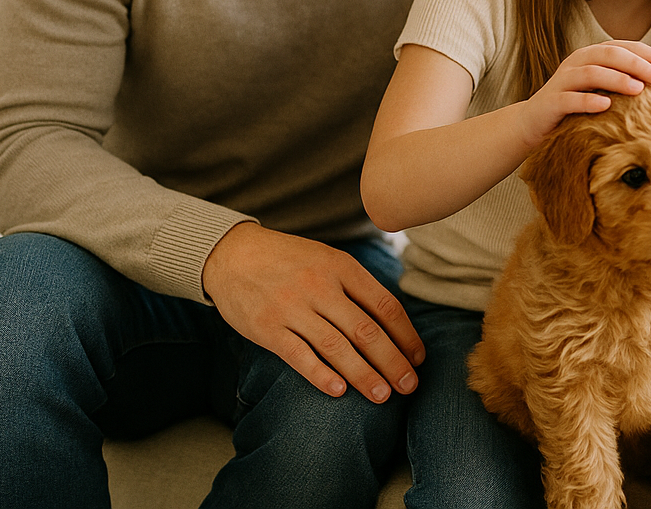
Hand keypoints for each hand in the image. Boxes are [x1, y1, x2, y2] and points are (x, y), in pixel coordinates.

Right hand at [202, 222, 424, 402]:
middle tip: (409, 386)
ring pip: (336, 347)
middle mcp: (320, 286)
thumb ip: (356, 286)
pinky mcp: (266, 328)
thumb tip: (393, 323)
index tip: (418, 358)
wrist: (232, 254)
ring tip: (381, 396)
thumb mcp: (328, 259)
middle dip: (392, 362)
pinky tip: (339, 391)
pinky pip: (298, 356)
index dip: (406, 335)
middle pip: (366, 330)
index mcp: (342, 267)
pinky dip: (320, 375)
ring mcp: (292, 308)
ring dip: (363, 375)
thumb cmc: (289, 260)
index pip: (385, 306)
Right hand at [516, 40, 650, 146]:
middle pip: (610, 54)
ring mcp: (562, 80)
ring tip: (639, 89)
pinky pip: (570, 98)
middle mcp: (577, 62)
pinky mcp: (551, 102)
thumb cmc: (577, 107)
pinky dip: (589, 100)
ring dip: (617, 79)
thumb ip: (626, 81)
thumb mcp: (602, 90)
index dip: (649, 54)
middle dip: (638, 64)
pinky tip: (607, 105)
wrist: (534, 123)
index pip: (625, 47)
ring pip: (591, 72)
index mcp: (592, 55)